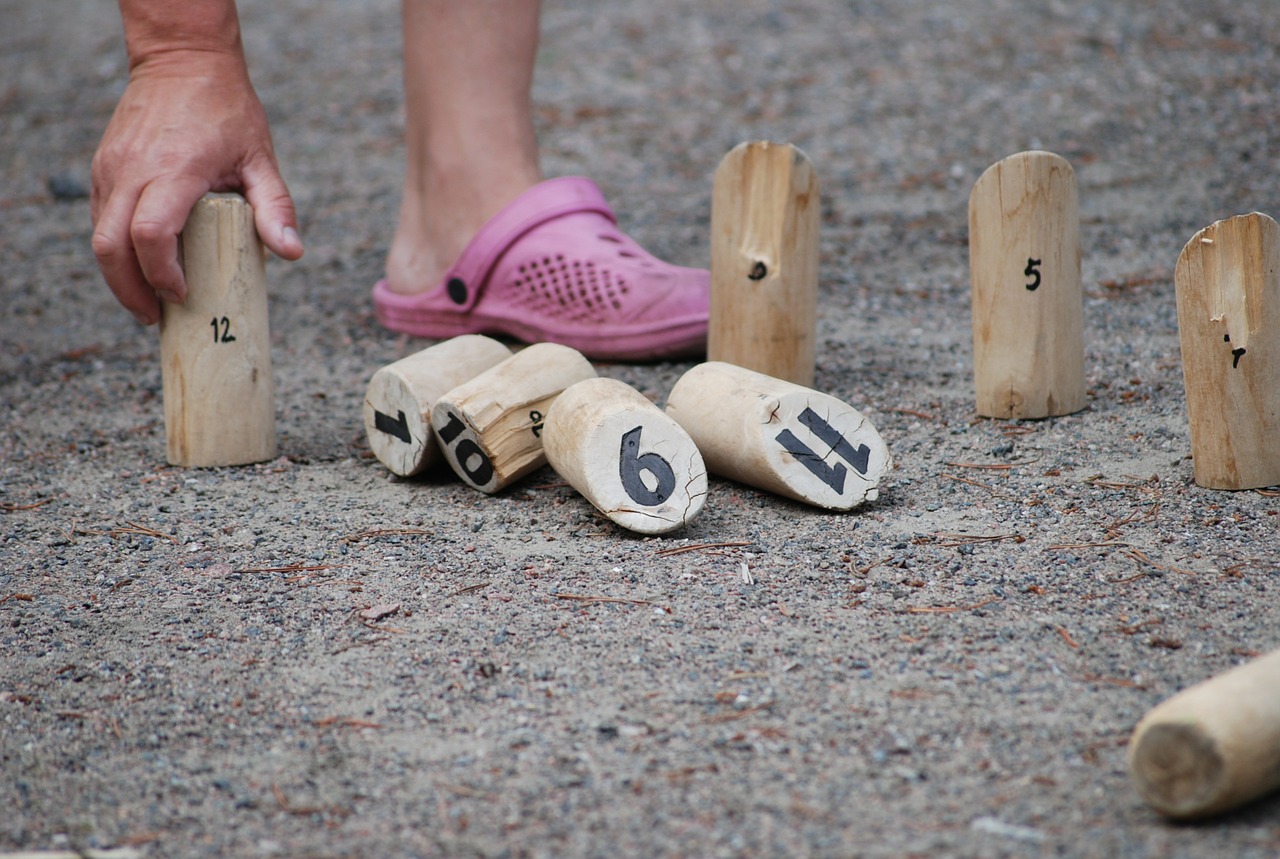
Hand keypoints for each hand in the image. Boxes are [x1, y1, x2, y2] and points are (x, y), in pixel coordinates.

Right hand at [90, 49, 302, 324]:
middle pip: (111, 246)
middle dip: (130, 290)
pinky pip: (98, 217)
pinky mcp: (103, 167)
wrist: (183, 61)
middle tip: (155, 317)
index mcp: (174, 170)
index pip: (151, 234)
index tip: (182, 296)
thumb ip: (276, 207)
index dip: (161, 274)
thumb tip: (293, 253)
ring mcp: (111, 168)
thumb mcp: (261, 158)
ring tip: (148, 300)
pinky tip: (140, 266)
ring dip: (118, 275)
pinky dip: (115, 248)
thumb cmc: (228, 111)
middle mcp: (133, 170)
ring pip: (98, 235)